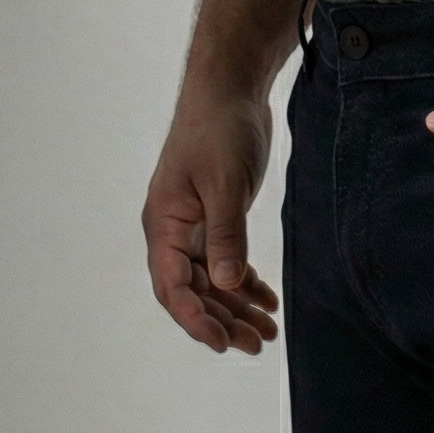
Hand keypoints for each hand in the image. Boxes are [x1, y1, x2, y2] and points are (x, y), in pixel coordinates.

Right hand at [142, 75, 280, 354]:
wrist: (230, 88)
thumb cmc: (219, 128)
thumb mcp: (225, 183)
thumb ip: (227, 235)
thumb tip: (228, 285)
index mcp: (164, 224)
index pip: (173, 287)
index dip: (196, 320)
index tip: (224, 343)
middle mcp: (173, 230)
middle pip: (193, 291)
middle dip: (223, 320)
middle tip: (257, 344)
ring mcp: (194, 224)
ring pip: (212, 280)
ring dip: (237, 306)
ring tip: (269, 330)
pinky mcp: (216, 216)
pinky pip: (226, 260)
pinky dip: (245, 281)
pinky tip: (268, 298)